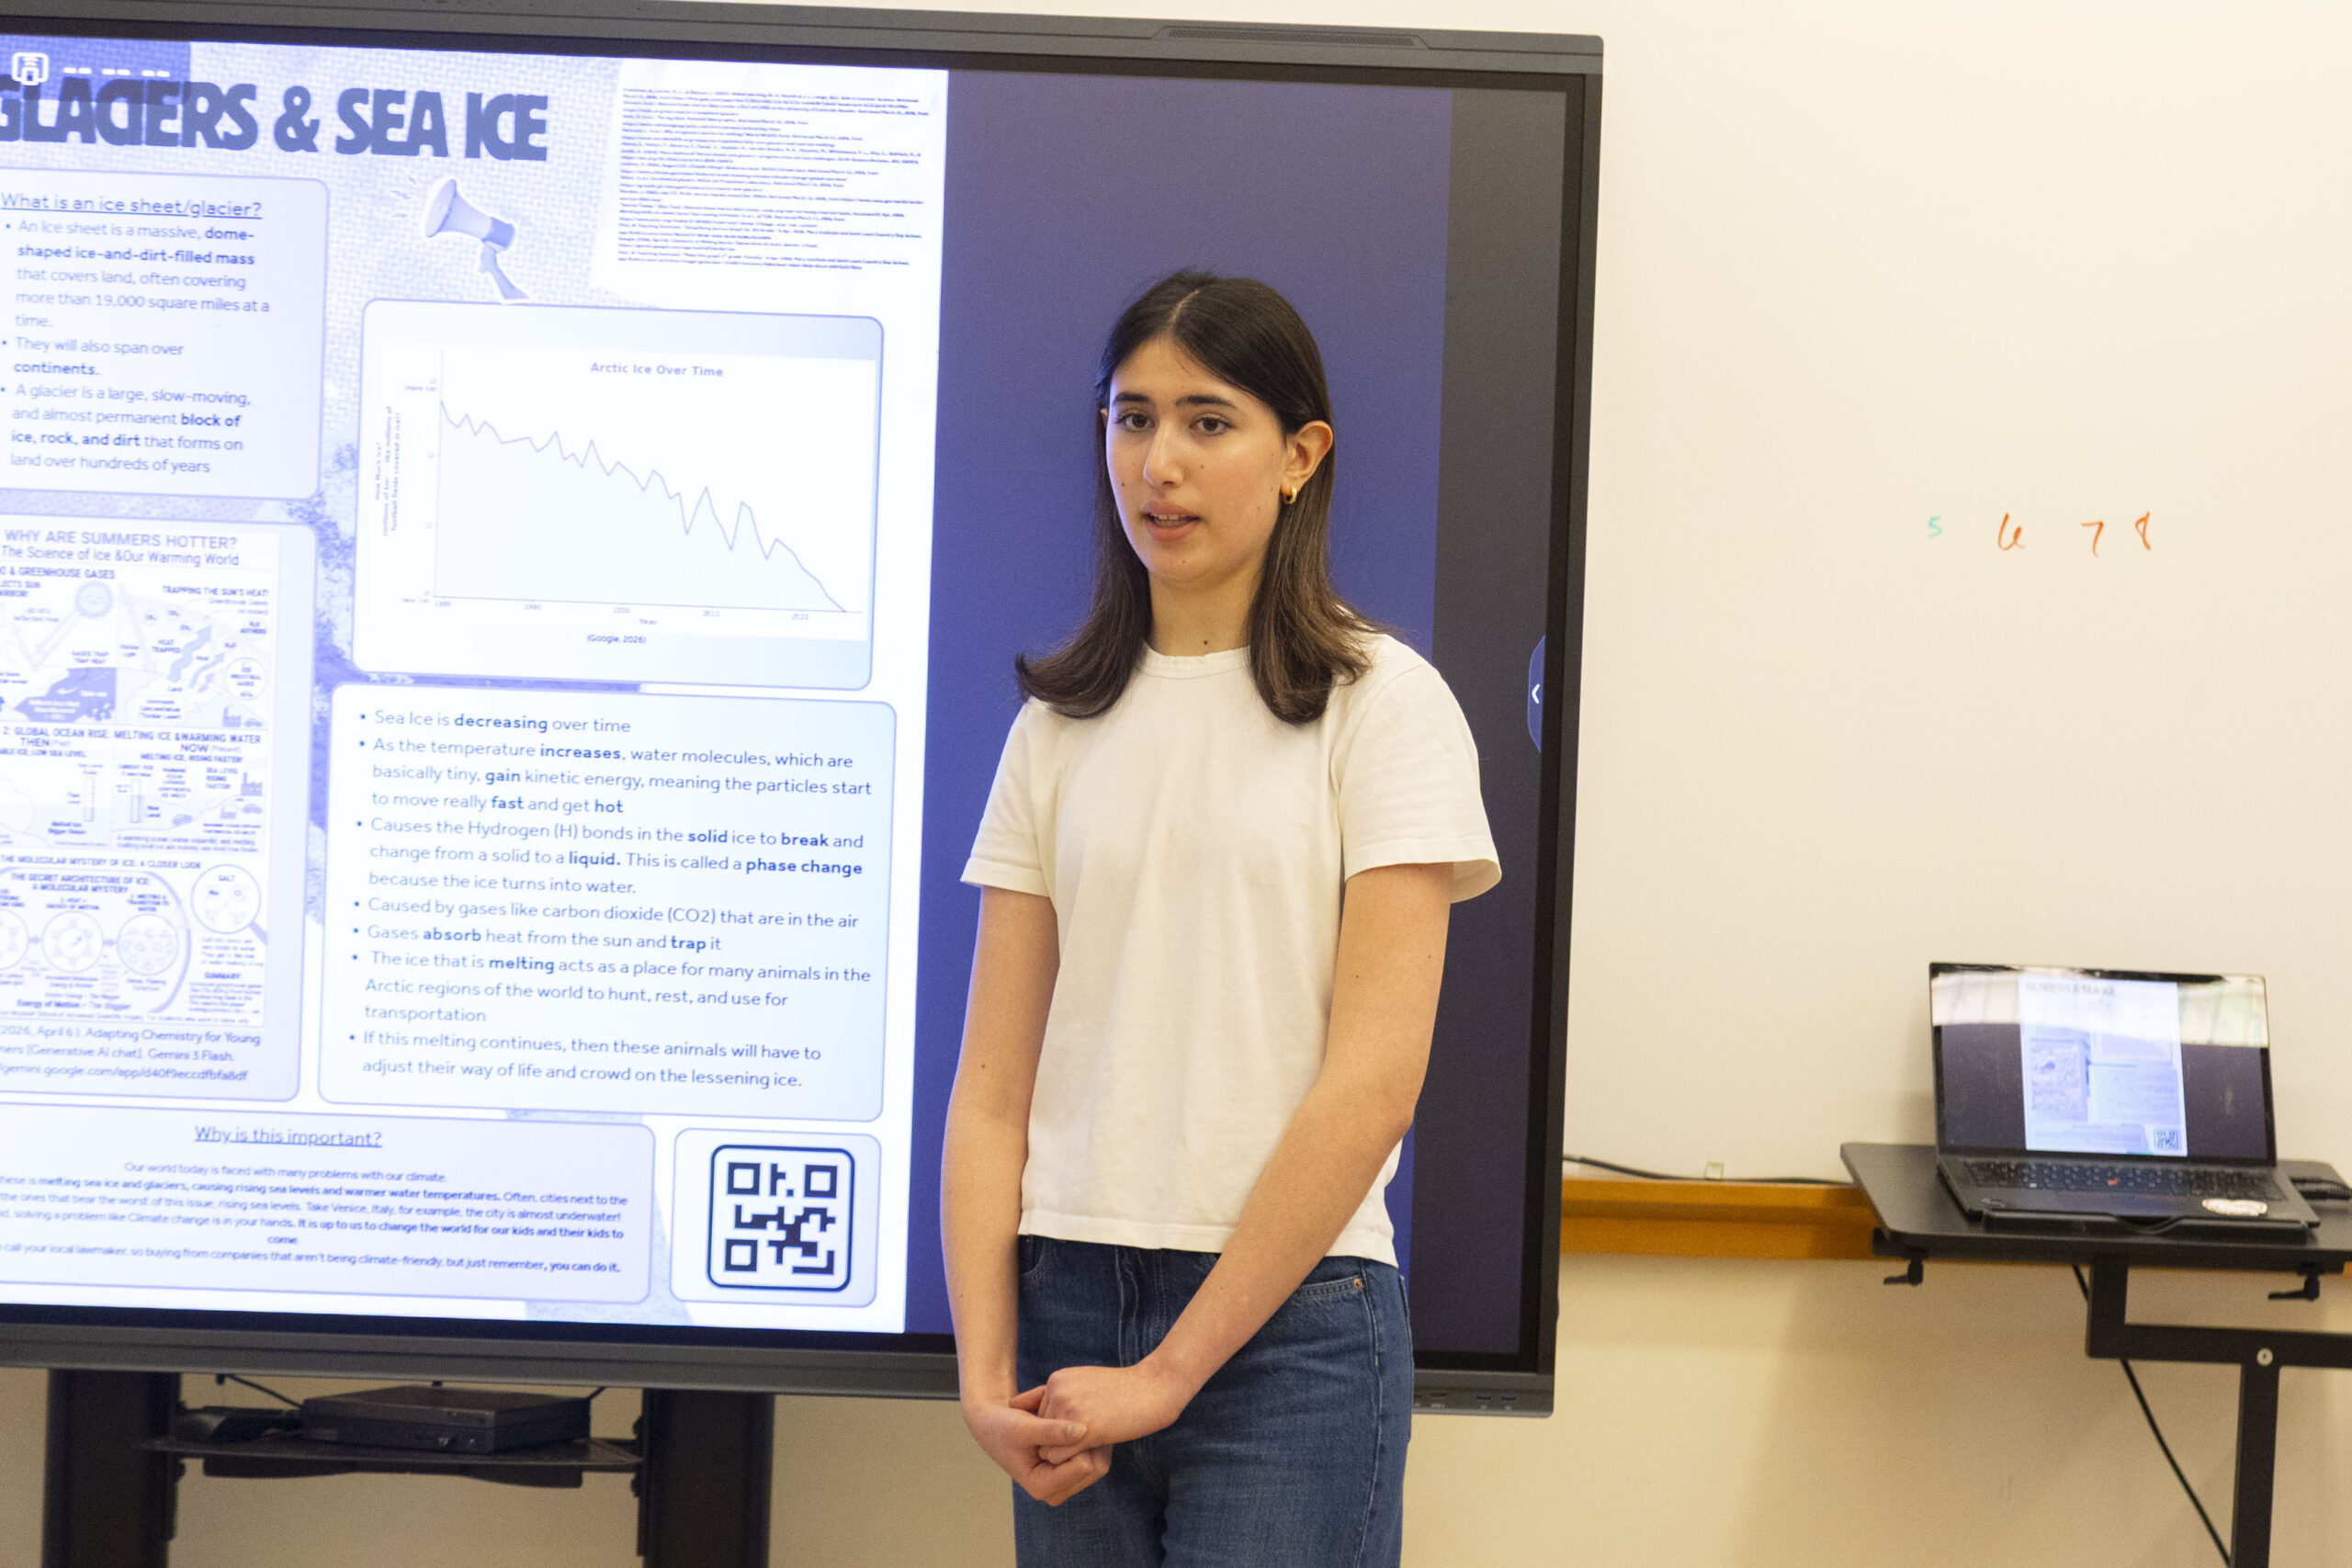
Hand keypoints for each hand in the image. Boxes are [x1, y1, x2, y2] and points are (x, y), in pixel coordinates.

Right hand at [962, 1388, 1108, 1504]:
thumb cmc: (1003, 1426)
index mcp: (1041, 1487)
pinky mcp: (1070, 1471)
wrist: (993, 1423)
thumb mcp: (1024, 1427)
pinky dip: (1092, 1437)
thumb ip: (1051, 1431)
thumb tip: (1083, 1430)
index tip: (1068, 1417)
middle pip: (1096, 1467)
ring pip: (1100, 1461)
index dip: (1080, 1439)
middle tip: (1076, 1414)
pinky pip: (1097, 1455)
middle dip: (1090, 1440)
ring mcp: (1064, 1483)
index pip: (1083, 1465)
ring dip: (1092, 1438)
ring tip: (1076, 1416)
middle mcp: (1055, 1491)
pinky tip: (1079, 1421)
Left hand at [1034, 1360, 1193, 1463]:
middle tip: (1085, 1440)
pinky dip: (1071, 1461)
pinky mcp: (1084, 1430)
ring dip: (1065, 1453)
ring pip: (1046, 1447)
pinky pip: (1058, 1457)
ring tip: (1089, 1446)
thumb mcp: (1085, 1381)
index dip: (1057, 1429)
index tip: (1078, 1430)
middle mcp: (1058, 1392)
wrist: (1154, 1388)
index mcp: (1056, 1380)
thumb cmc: (1122, 1389)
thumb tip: (1031, 1413)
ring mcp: (1070, 1410)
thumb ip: (1062, 1395)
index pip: (1039, 1416)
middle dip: (1058, 1442)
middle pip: (1040, 1432)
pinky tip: (1094, 1450)